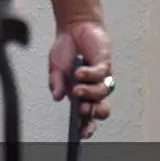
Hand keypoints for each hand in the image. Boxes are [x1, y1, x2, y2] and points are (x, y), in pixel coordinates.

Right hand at [49, 19, 113, 137]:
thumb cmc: (66, 49)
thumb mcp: (55, 68)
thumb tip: (56, 96)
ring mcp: (101, 77)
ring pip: (102, 93)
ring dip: (89, 92)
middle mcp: (93, 88)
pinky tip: (79, 71)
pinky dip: (90, 74)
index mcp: (80, 93)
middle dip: (93, 113)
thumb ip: (55, 82)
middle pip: (101, 110)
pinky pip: (101, 74)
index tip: (80, 133)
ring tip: (77, 87)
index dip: (85, 126)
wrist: (73, 27)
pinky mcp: (105, 64)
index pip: (86, 115)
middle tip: (83, 110)